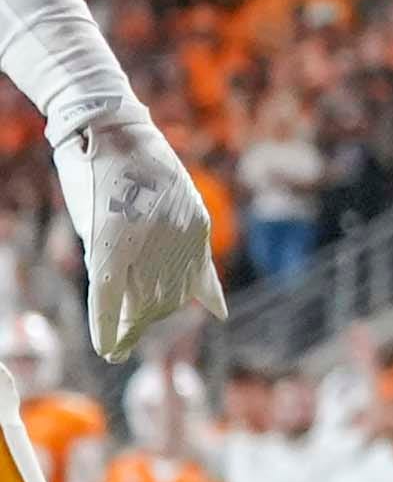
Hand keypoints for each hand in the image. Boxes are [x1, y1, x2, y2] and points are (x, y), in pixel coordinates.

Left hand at [54, 108, 222, 359]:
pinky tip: (216, 312)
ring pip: (176, 290)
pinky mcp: (198, 224)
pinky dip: (208, 292)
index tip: (109, 352)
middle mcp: (150, 240)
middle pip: (146, 303)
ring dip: (160, 309)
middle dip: (133, 325)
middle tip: (121, 342)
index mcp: (110, 241)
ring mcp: (179, 231)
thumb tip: (129, 308)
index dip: (109, 331)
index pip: (110, 302)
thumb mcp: (90, 227)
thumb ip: (110, 266)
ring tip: (145, 317)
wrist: (114, 130)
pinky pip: (204, 268)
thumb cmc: (88, 179)